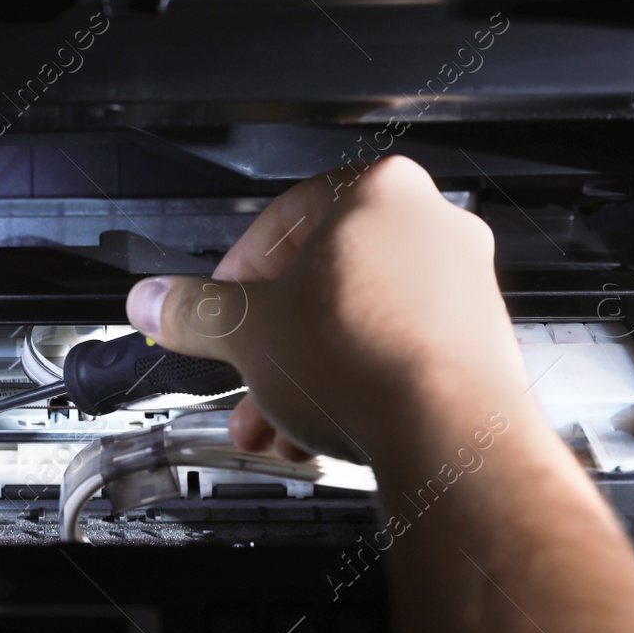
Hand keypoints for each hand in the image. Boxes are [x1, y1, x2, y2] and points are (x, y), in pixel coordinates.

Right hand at [127, 155, 633, 632]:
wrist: (451, 441)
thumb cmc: (369, 362)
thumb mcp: (248, 330)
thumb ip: (194, 310)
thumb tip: (156, 300)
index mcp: (377, 191)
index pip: (284, 216)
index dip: (239, 269)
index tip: (221, 303)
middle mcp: (431, 226)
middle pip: (322, 278)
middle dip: (272, 338)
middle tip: (243, 367)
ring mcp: (462, 284)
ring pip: (357, 322)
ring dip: (305, 372)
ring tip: (273, 419)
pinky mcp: (477, 342)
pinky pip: (396, 352)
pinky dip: (354, 385)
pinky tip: (320, 430)